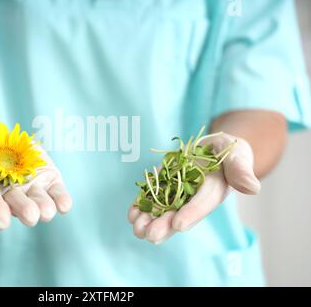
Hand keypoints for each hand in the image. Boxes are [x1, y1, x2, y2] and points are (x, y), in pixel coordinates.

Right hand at [0, 136, 71, 229]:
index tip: (2, 222)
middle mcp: (11, 194)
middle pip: (17, 203)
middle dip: (24, 210)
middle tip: (31, 217)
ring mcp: (31, 187)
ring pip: (39, 200)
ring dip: (45, 206)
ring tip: (49, 213)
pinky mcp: (48, 179)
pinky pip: (56, 192)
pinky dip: (61, 198)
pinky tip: (65, 205)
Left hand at [127, 133, 260, 243]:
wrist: (213, 149)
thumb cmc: (228, 151)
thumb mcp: (237, 153)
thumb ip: (240, 169)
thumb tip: (253, 188)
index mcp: (214, 191)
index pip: (203, 204)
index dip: (192, 213)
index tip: (179, 224)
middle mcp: (194, 199)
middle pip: (179, 215)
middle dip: (164, 225)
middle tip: (150, 235)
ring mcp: (178, 195)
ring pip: (163, 212)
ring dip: (149, 220)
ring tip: (137, 227)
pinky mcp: (165, 188)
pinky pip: (152, 200)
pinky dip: (142, 207)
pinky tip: (132, 214)